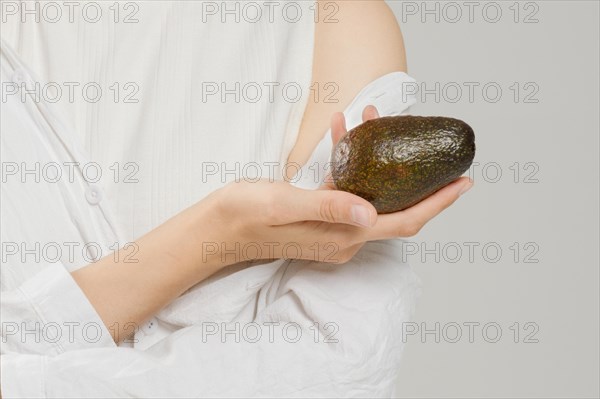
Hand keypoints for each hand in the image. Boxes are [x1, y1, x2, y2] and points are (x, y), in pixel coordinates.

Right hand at [204, 105, 472, 264]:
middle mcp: (345, 237)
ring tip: (373, 118)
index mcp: (343, 237)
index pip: (404, 222)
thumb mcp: (287, 204)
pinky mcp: (320, 216)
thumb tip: (371, 214)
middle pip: (395, 208)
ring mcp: (333, 229)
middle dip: (413, 177)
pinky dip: (348, 162)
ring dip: (376, 159)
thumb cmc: (247, 215)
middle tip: (432, 150)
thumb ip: (329, 208)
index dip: (436, 204)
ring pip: (370, 193)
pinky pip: (345, 189)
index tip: (463, 184)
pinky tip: (339, 132)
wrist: (217, 227)